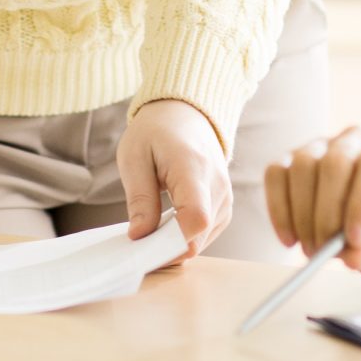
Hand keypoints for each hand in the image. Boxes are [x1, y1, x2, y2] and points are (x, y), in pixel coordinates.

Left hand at [117, 99, 231, 260]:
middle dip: (168, 247)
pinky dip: (187, 235)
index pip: (196, 217)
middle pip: (200, 234)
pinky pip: (208, 232)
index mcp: (192, 167)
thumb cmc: (155, 132)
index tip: (145, 248)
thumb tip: (140, 237)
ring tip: (152, 228)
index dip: (172, 241)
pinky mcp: (226, 203)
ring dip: (176, 242)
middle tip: (139, 242)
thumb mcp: (134, 158)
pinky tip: (168, 225)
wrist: (184, 113)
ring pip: (204, 238)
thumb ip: (140, 199)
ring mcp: (226, 195)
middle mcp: (217, 183)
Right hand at [264, 126, 360, 272]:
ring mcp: (321, 143)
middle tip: (324, 251)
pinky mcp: (291, 156)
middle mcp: (356, 139)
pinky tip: (289, 239)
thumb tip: (352, 259)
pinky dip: (279, 211)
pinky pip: (276, 174)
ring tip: (311, 249)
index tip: (355, 241)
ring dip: (303, 215)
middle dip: (327, 214)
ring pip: (303, 167)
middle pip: (335, 164)